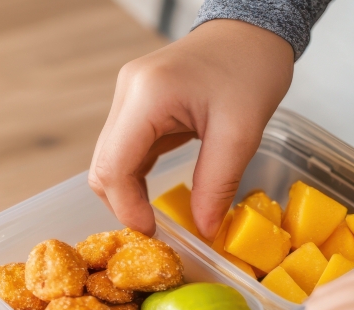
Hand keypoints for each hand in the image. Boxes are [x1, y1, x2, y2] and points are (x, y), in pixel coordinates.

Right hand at [88, 19, 293, 237]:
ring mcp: (128, 100)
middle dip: (124, 205)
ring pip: (109, 163)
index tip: (154, 234)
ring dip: (129, 194)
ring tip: (158, 218)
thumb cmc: (251, 68)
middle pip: (102, 167)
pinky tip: (157, 196)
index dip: (127, 208)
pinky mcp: (136, 107)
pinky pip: (125, 153)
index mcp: (147, 96)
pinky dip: (137, 179)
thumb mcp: (242, 131)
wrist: (251, 32)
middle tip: (158, 231)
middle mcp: (127, 94)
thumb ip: (218, 184)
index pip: (114, 166)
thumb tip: (201, 230)